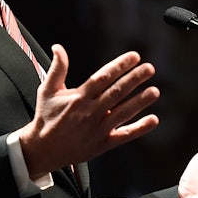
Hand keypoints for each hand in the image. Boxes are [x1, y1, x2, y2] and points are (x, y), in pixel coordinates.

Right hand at [17, 44, 160, 174]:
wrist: (42, 150)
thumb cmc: (46, 118)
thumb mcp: (47, 91)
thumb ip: (57, 69)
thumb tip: (58, 47)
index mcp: (78, 97)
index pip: (102, 77)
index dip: (119, 66)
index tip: (134, 57)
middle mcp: (89, 112)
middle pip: (116, 93)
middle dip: (134, 79)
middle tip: (149, 68)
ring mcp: (97, 129)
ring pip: (123, 113)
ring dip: (140, 102)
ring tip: (155, 91)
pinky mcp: (102, 144)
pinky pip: (124, 135)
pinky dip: (139, 128)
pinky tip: (153, 120)